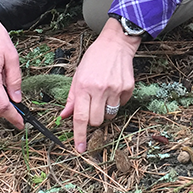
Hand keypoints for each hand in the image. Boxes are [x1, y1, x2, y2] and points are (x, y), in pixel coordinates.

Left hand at [61, 18, 140, 151]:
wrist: (116, 44)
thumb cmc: (94, 58)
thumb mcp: (77, 76)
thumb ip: (72, 98)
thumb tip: (64, 116)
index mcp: (84, 86)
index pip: (80, 117)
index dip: (79, 135)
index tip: (79, 148)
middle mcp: (100, 89)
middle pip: (96, 121)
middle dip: (93, 119)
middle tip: (92, 106)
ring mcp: (116, 89)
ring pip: (109, 115)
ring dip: (105, 110)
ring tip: (103, 94)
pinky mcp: (128, 89)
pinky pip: (121, 105)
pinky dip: (116, 101)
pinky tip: (113, 88)